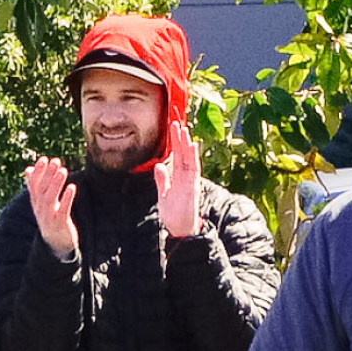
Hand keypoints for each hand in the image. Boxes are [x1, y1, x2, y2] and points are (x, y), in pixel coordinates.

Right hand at [25, 156, 78, 258]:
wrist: (56, 244)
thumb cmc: (50, 218)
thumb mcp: (41, 203)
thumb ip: (35, 186)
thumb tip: (28, 169)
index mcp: (36, 203)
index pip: (34, 185)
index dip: (38, 172)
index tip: (44, 159)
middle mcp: (40, 209)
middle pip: (42, 190)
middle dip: (48, 174)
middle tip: (55, 161)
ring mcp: (49, 217)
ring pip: (51, 199)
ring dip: (56, 184)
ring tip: (63, 171)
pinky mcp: (61, 224)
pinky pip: (63, 210)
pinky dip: (67, 198)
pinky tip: (72, 187)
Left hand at [153, 120, 200, 238]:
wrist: (179, 230)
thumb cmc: (174, 214)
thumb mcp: (163, 194)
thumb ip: (162, 180)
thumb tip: (158, 166)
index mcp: (180, 177)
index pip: (178, 155)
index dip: (175, 141)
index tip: (173, 127)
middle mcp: (187, 177)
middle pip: (184, 153)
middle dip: (180, 137)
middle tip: (176, 121)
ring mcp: (191, 181)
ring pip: (189, 158)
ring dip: (186, 143)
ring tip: (183, 129)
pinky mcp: (192, 187)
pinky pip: (193, 170)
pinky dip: (193, 157)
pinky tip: (192, 146)